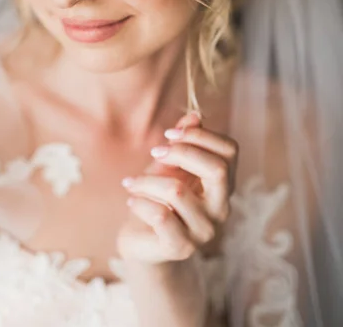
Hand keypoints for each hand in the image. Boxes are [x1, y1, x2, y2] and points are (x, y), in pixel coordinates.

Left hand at [116, 111, 238, 263]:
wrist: (141, 241)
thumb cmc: (158, 197)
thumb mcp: (169, 164)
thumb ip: (183, 141)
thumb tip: (195, 115)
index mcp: (223, 184)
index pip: (230, 150)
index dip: (200, 135)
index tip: (169, 134)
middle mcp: (221, 208)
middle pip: (219, 169)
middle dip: (181, 153)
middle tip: (155, 151)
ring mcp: (203, 231)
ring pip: (177, 191)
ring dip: (146, 180)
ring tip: (132, 182)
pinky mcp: (180, 247)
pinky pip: (160, 216)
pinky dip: (140, 201)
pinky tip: (131, 199)